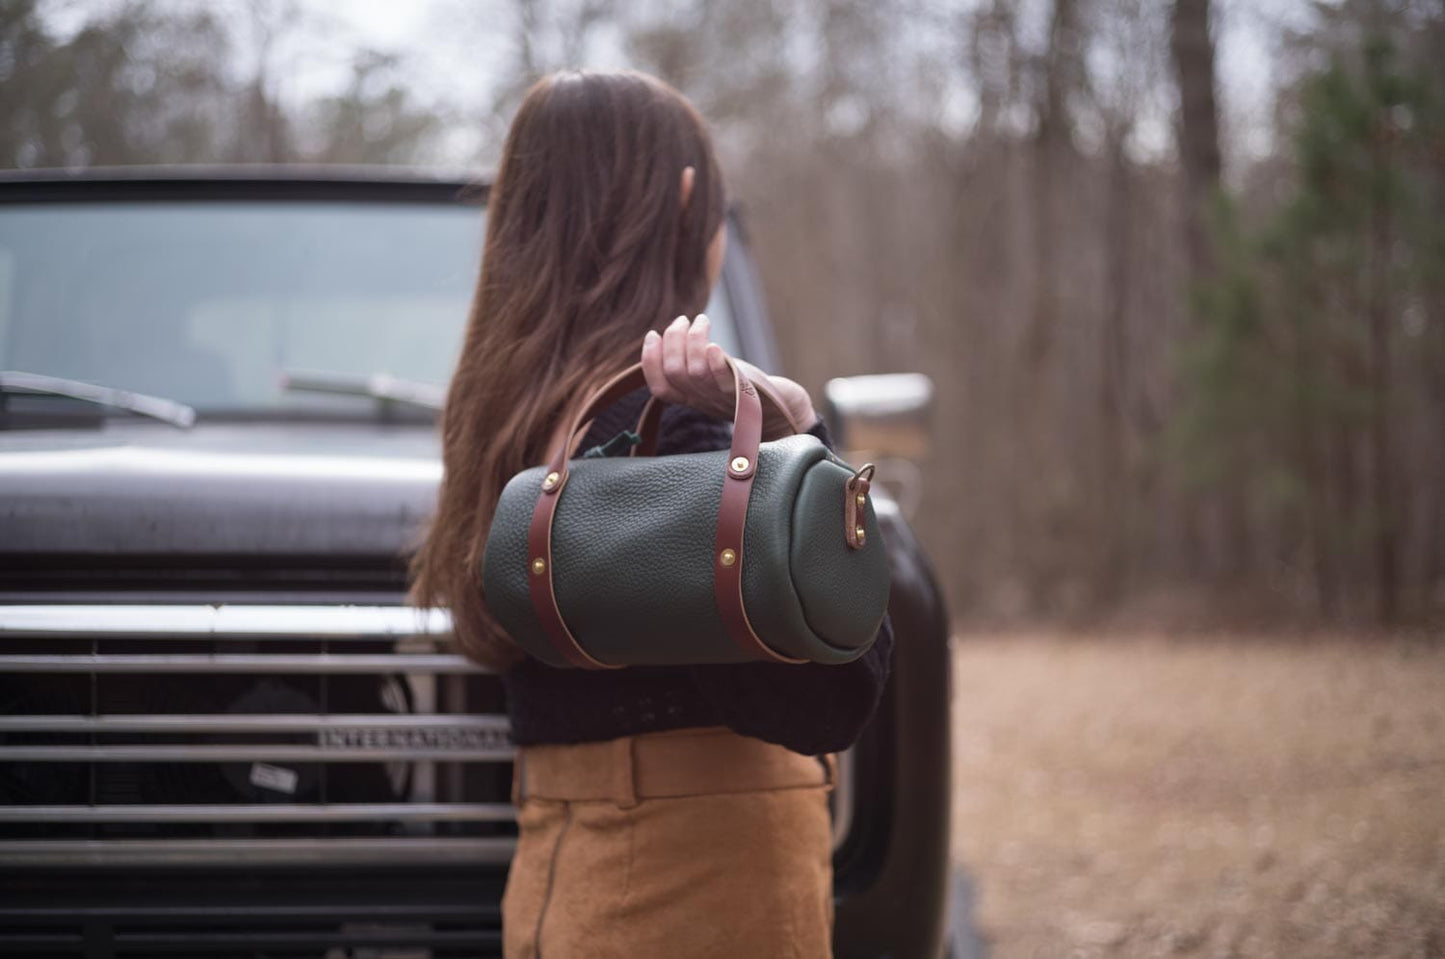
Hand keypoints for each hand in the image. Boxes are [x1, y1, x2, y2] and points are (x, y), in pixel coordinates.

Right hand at [640, 314, 818, 439]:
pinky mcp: (746, 394)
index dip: (650, 360)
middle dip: (673, 340)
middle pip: (674, 372)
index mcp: (691, 398)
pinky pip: (724, 380)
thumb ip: (693, 362)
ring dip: (694, 339)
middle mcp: (703, 400)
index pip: (659, 386)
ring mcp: (723, 398)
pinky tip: (714, 345)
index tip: (653, 334)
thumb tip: (673, 333)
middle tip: (684, 321)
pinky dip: (715, 361)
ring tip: (701, 321)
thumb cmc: (745, 389)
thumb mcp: (713, 376)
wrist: (783, 413)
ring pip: (695, 372)